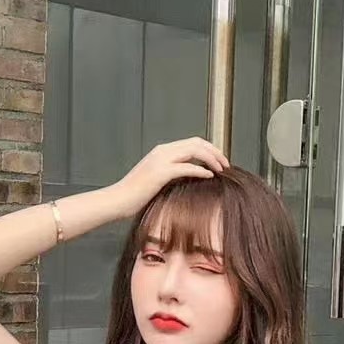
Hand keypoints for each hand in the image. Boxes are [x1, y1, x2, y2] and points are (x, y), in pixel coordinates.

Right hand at [110, 138, 229, 214]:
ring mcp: (161, 160)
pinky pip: (187, 167)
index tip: (220, 160)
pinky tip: (210, 176)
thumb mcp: (156, 180)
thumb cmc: (135, 195)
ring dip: (212, 159)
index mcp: (162, 151)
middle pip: (196, 143)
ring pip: (194, 151)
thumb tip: (190, 178)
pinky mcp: (160, 173)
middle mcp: (162, 151)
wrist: (117, 200)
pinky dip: (201, 170)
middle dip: (215, 151)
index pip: (192, 142)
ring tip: (222, 169)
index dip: (210, 149)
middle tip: (226, 164)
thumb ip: (172, 174)